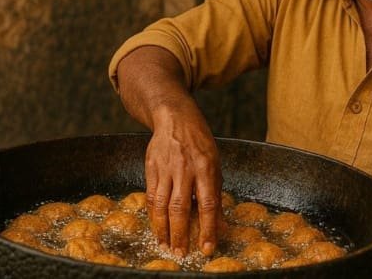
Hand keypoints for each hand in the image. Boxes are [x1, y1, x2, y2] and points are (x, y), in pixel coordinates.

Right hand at [145, 100, 221, 256]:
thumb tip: (220, 225)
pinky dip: (152, 214)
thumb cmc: (199, 142)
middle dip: (180, 234)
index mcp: (206, 167)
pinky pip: (151, 195)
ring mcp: (165, 168)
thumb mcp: (215, 164)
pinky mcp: (151, 168)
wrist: (174, 118)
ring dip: (162, 229)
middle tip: (180, 253)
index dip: (207, 229)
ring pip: (161, 205)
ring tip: (165, 245)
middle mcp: (185, 169)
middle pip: (180, 208)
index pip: (208, 204)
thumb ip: (216, 194)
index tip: (207, 248)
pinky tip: (156, 226)